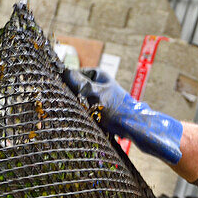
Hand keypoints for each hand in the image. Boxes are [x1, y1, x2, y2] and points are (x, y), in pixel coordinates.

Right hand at [63, 68, 183, 163]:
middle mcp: (98, 83)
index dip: (68, 83)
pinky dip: (86, 114)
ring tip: (88, 114)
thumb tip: (64, 71)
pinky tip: (91, 120)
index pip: (73, 74)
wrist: (134, 127)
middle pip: (76, 87)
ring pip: (80, 100)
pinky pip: (86, 109)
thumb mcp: (95, 94)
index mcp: (98, 74)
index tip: (68, 94)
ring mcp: (99, 95)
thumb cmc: (116, 109)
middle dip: (74, 97)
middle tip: (79, 106)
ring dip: (80, 107)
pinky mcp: (100, 108)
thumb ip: (79, 83)